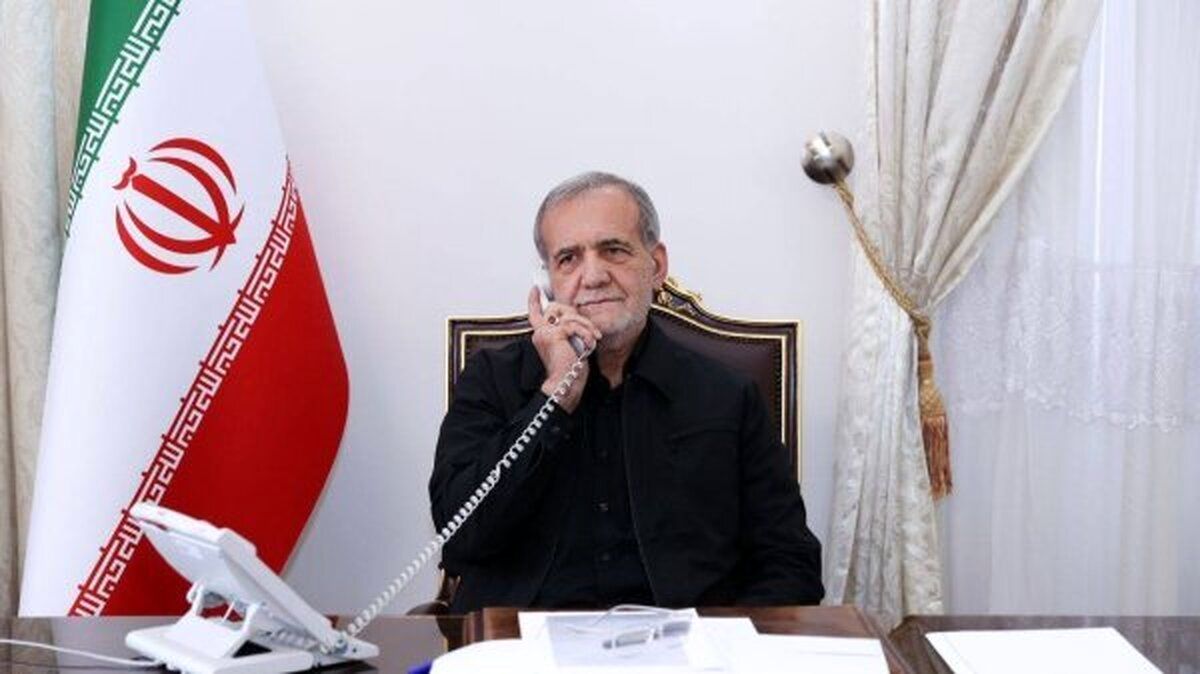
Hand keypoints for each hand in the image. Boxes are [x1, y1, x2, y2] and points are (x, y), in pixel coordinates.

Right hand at [528, 286, 599, 411]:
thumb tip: (576, 319)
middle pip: (557, 307)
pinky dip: (585, 334)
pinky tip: (588, 345)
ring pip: (570, 316)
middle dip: (577, 315)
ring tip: (592, 340)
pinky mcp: (554, 335)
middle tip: (590, 330)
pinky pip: (573, 325)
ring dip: (586, 327)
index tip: (535, 289)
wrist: (565, 384)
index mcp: (542, 334)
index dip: (533, 300)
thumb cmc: (569, 369)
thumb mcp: (570, 345)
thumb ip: (568, 331)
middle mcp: (540, 332)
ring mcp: (545, 333)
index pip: (534, 313)